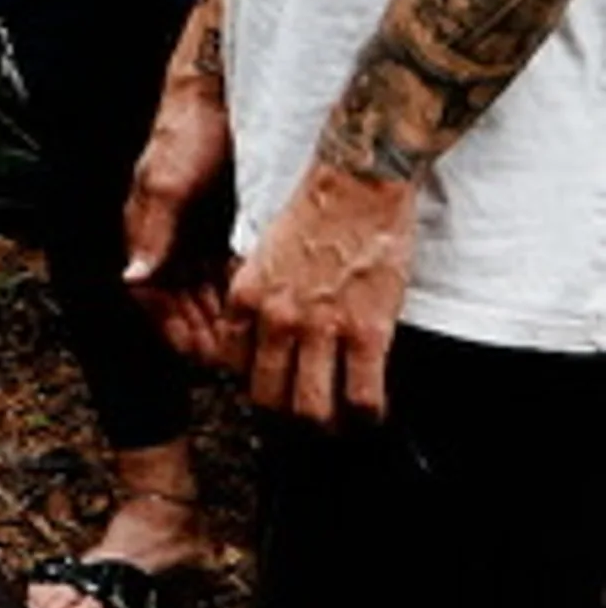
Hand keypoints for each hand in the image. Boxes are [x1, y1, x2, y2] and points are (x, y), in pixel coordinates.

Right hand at [120, 61, 239, 369]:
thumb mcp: (168, 183)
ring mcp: (196, 232)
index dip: (172, 327)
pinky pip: (228, 272)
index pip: (149, 296)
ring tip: (249, 338)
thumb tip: (133, 278)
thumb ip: (152, 232)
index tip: (202, 352)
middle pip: (179, 302)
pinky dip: (240, 293)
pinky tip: (260, 305)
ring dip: (223, 318)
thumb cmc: (188, 130)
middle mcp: (167, 236)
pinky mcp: (224, 226)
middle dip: (203, 331)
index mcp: (143, 229)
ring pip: (205, 293)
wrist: (225, 92)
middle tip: (234, 356)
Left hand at [224, 153, 420, 423]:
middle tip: (308, 411)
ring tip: (341, 417)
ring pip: (312, 410)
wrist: (358, 184)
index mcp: (246, 297)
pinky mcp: (366, 332)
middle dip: (287, 415)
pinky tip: (373, 407)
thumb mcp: (263, 255)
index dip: (255, 384)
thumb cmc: (315, 213)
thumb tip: (264, 339)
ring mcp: (321, 328)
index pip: (233, 368)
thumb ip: (259, 297)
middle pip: (268, 400)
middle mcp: (277, 318)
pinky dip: (368, 414)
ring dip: (327, 423)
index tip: (275, 386)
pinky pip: (362, 398)